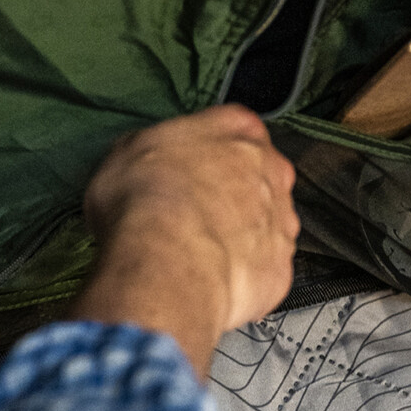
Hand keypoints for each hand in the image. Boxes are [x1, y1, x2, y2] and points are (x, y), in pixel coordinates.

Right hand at [70, 105, 298, 377]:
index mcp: (238, 131)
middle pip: (261, 179)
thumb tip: (153, 162)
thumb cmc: (145, 204)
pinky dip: (244, 277)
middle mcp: (271, 173)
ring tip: (202, 254)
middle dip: (234, 196)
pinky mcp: (280, 270)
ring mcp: (281, 224)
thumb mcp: (129, 151)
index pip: (238, 129)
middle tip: (197, 215)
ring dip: (243, 238)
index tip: (195, 169)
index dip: (215, 153)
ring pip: (267, 227)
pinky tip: (213, 281)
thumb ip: (159, 148)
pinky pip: (265, 271)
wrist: (167, 265)